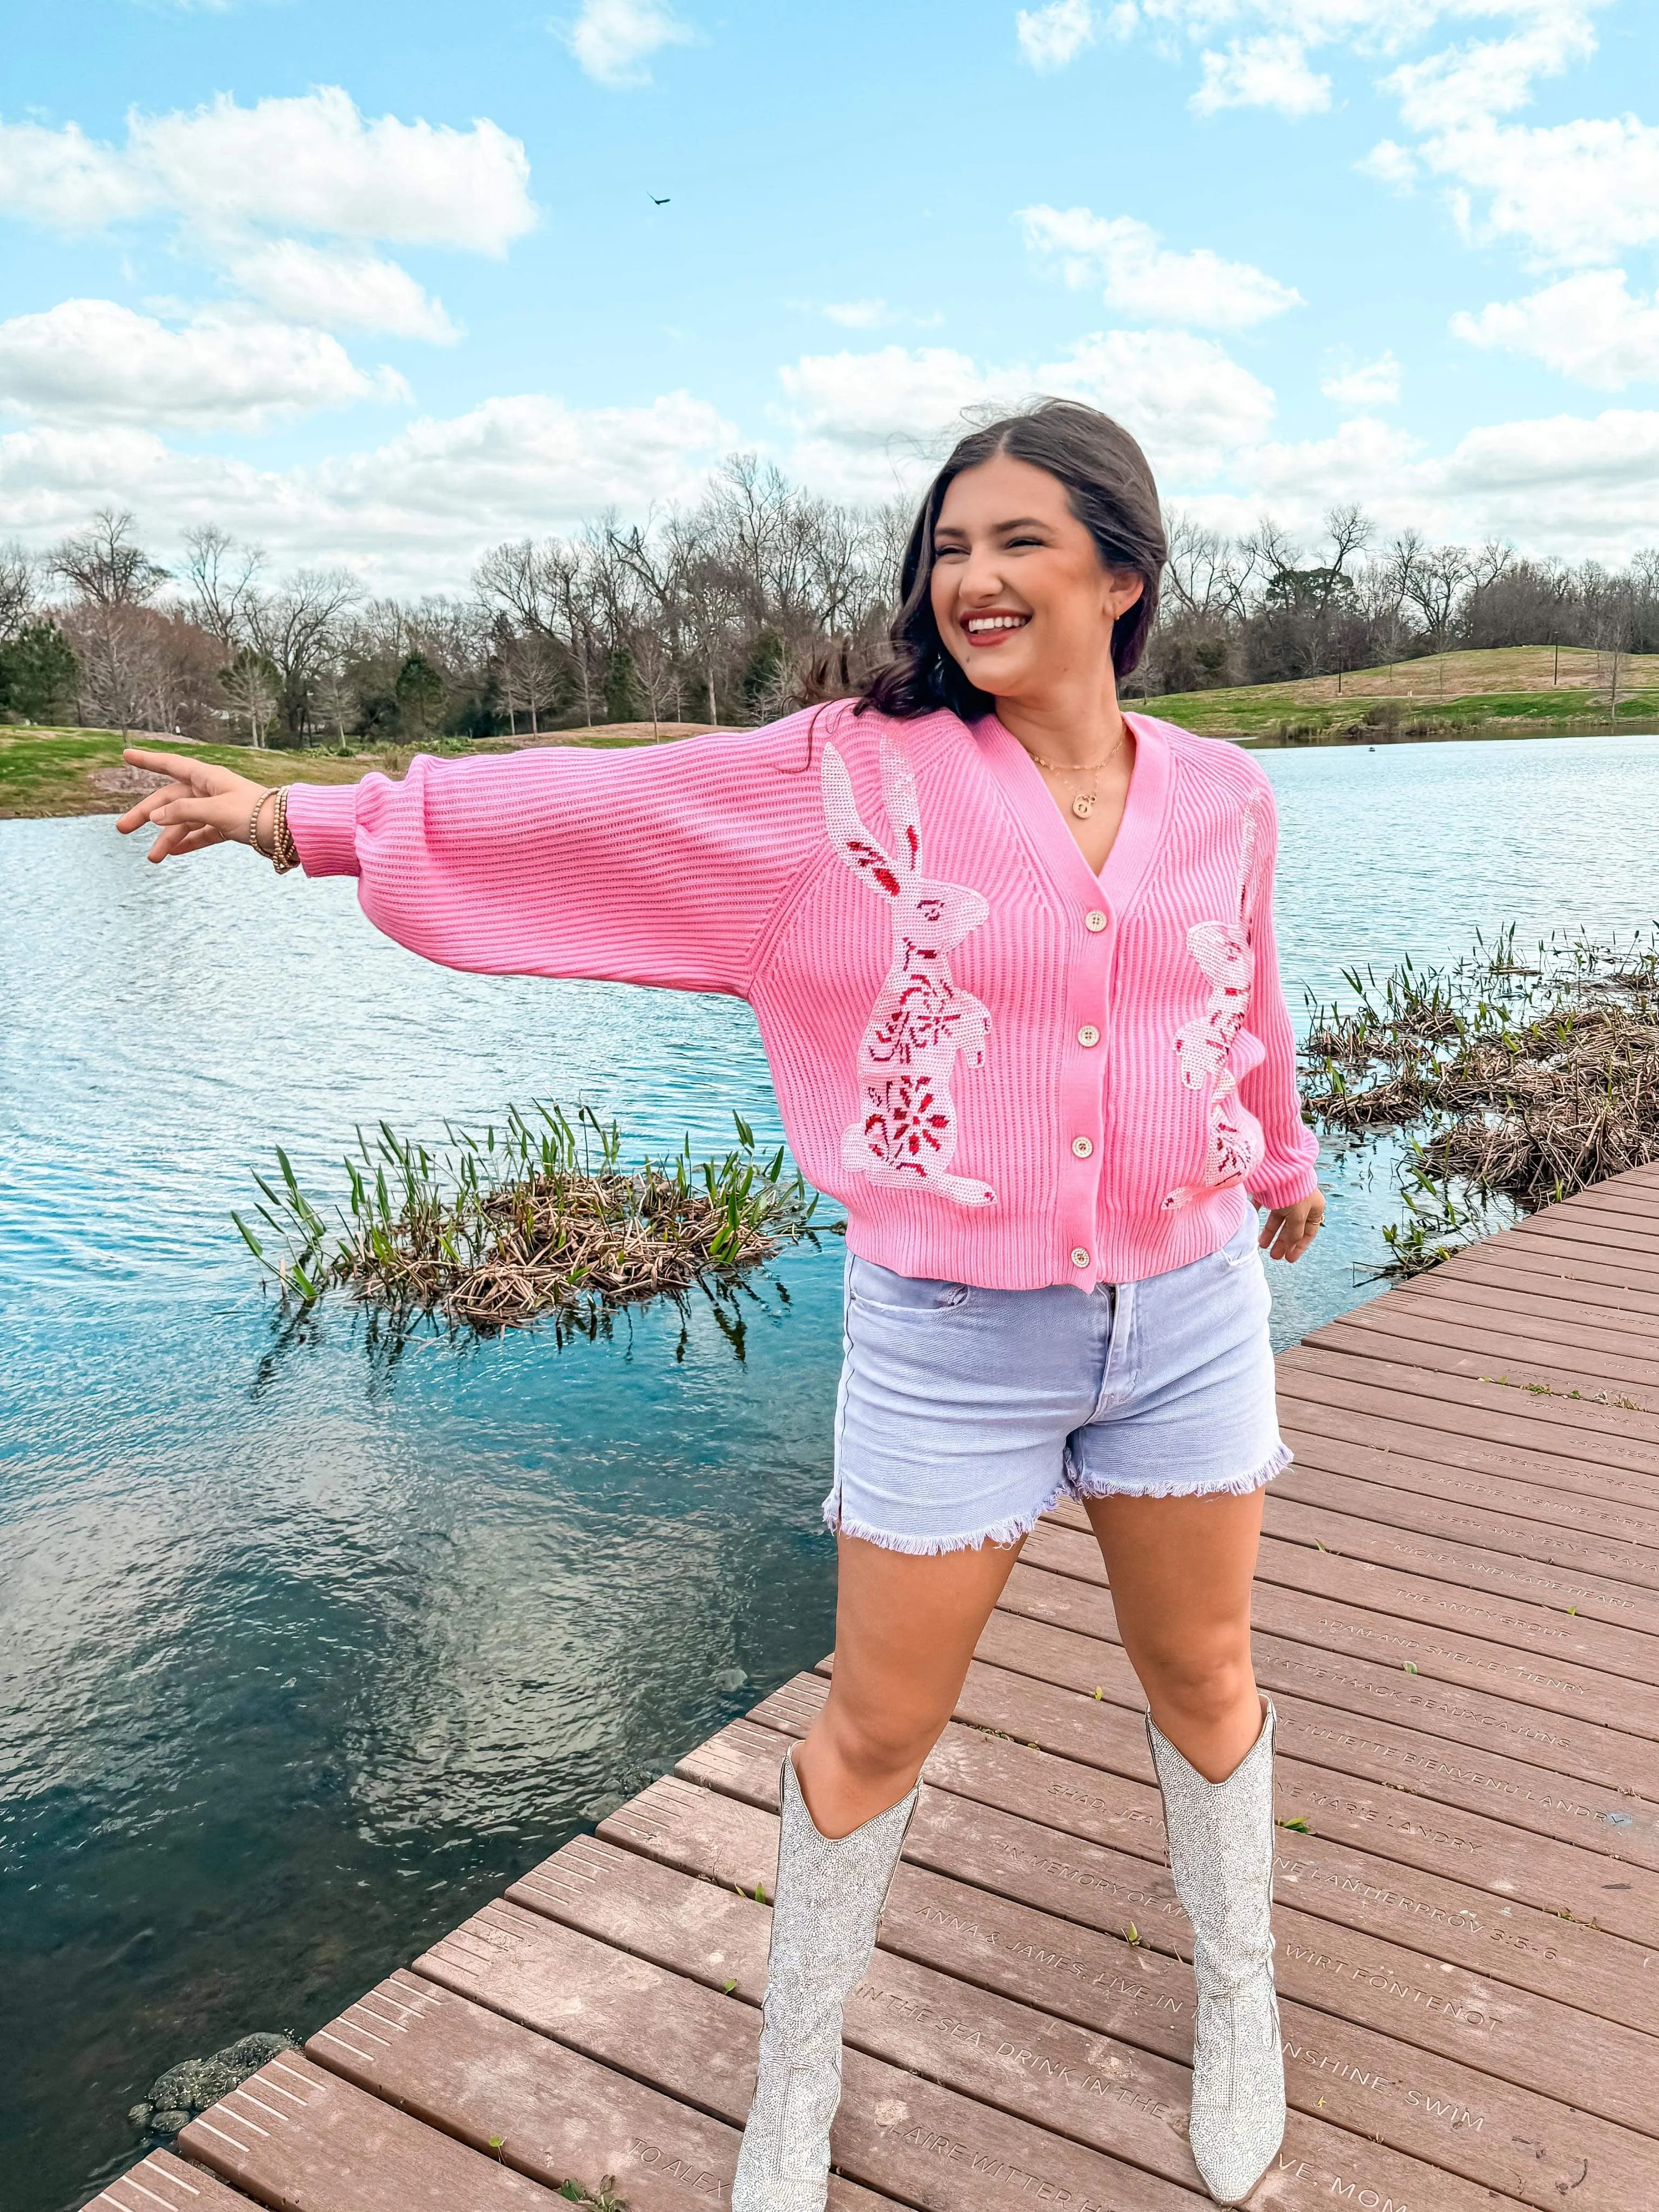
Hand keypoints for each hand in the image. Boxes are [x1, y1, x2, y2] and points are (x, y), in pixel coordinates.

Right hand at [115, 749, 272, 862]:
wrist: (287, 830)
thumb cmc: (254, 812)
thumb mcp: (215, 810)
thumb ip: (184, 812)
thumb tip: (155, 816)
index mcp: (207, 777)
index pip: (170, 765)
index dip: (148, 761)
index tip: (126, 755)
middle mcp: (209, 790)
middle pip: (169, 799)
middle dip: (146, 814)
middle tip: (122, 828)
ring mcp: (217, 809)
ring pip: (183, 822)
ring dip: (167, 839)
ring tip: (153, 858)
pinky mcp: (226, 827)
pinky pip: (200, 834)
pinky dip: (187, 843)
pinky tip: (173, 853)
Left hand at [1258, 1189, 1323, 1262]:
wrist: (1280, 1166)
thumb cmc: (1295, 1192)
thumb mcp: (1298, 1217)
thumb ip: (1294, 1234)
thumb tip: (1289, 1246)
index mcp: (1315, 1207)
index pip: (1309, 1232)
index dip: (1299, 1246)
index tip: (1290, 1259)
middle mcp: (1301, 1201)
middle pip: (1292, 1227)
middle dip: (1283, 1243)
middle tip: (1274, 1256)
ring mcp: (1285, 1195)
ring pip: (1277, 1218)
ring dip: (1270, 1232)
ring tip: (1261, 1245)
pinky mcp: (1270, 1189)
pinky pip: (1263, 1205)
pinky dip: (1259, 1214)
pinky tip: (1253, 1225)